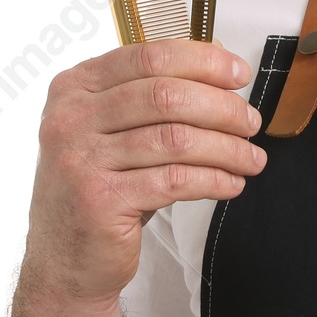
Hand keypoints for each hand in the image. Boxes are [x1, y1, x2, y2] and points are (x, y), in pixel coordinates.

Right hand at [18, 38, 264, 306]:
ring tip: (251, 159)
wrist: (65, 260)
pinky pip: (175, 180)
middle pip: (166, 95)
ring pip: (176, 139)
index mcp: (75, 88)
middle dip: (222, 108)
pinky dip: (214, 180)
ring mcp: (81, 159)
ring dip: (227, 149)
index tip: (239, 75)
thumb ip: (154, 96)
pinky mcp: (100, 199)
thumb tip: (218, 64)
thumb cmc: (99, 190)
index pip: (149, 56)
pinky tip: (231, 183)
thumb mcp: (114, 133)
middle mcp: (71, 118)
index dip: (203, 62)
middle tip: (251, 123)